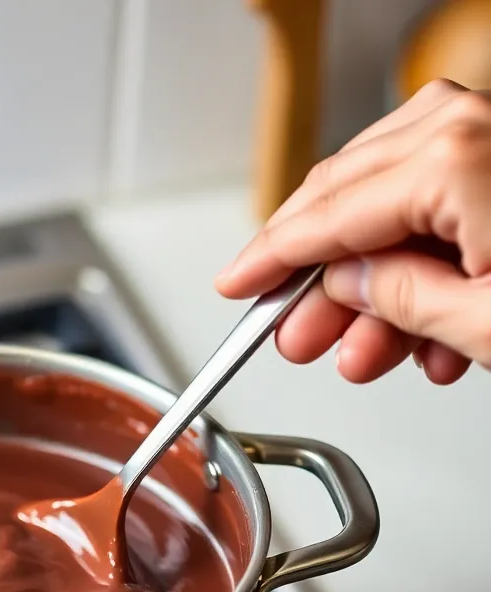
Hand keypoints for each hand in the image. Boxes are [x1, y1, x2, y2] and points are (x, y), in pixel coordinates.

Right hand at [216, 79, 490, 385]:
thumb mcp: (488, 324)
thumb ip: (404, 301)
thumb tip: (348, 288)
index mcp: (452, 161)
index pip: (323, 220)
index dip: (268, 261)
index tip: (235, 285)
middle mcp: (469, 128)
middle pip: (344, 201)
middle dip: (315, 282)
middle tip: (294, 335)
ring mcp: (489, 135)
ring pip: (387, 206)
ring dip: (374, 289)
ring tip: (367, 352)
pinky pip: (436, 204)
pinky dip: (423, 271)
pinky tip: (428, 332)